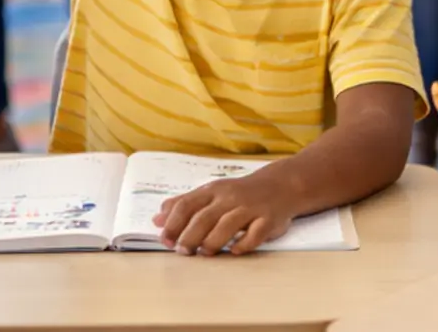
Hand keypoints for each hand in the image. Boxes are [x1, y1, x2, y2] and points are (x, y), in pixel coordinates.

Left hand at [153, 173, 298, 254]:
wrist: (281, 185)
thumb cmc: (240, 192)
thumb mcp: (211, 192)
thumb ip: (185, 204)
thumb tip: (156, 219)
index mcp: (213, 190)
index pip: (187, 204)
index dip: (173, 223)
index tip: (164, 240)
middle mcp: (230, 197)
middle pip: (204, 217)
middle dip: (189, 236)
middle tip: (182, 251)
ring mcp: (250, 208)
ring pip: (227, 225)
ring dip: (212, 242)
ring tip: (204, 252)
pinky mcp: (268, 219)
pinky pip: (256, 233)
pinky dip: (244, 243)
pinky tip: (234, 251)